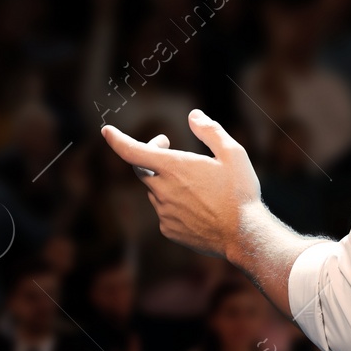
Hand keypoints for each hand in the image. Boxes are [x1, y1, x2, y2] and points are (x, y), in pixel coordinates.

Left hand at [101, 110, 264, 261]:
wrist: (243, 235)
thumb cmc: (240, 192)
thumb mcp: (234, 153)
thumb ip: (210, 131)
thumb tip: (193, 116)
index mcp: (174, 168)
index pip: (132, 151)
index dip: (117, 140)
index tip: (107, 131)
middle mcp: (162, 190)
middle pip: (142, 170)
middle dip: (151, 155)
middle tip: (167, 146)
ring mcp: (164, 212)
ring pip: (156, 191)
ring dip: (167, 182)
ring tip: (199, 185)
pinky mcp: (169, 229)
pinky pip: (164, 211)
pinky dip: (175, 204)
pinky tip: (200, 207)